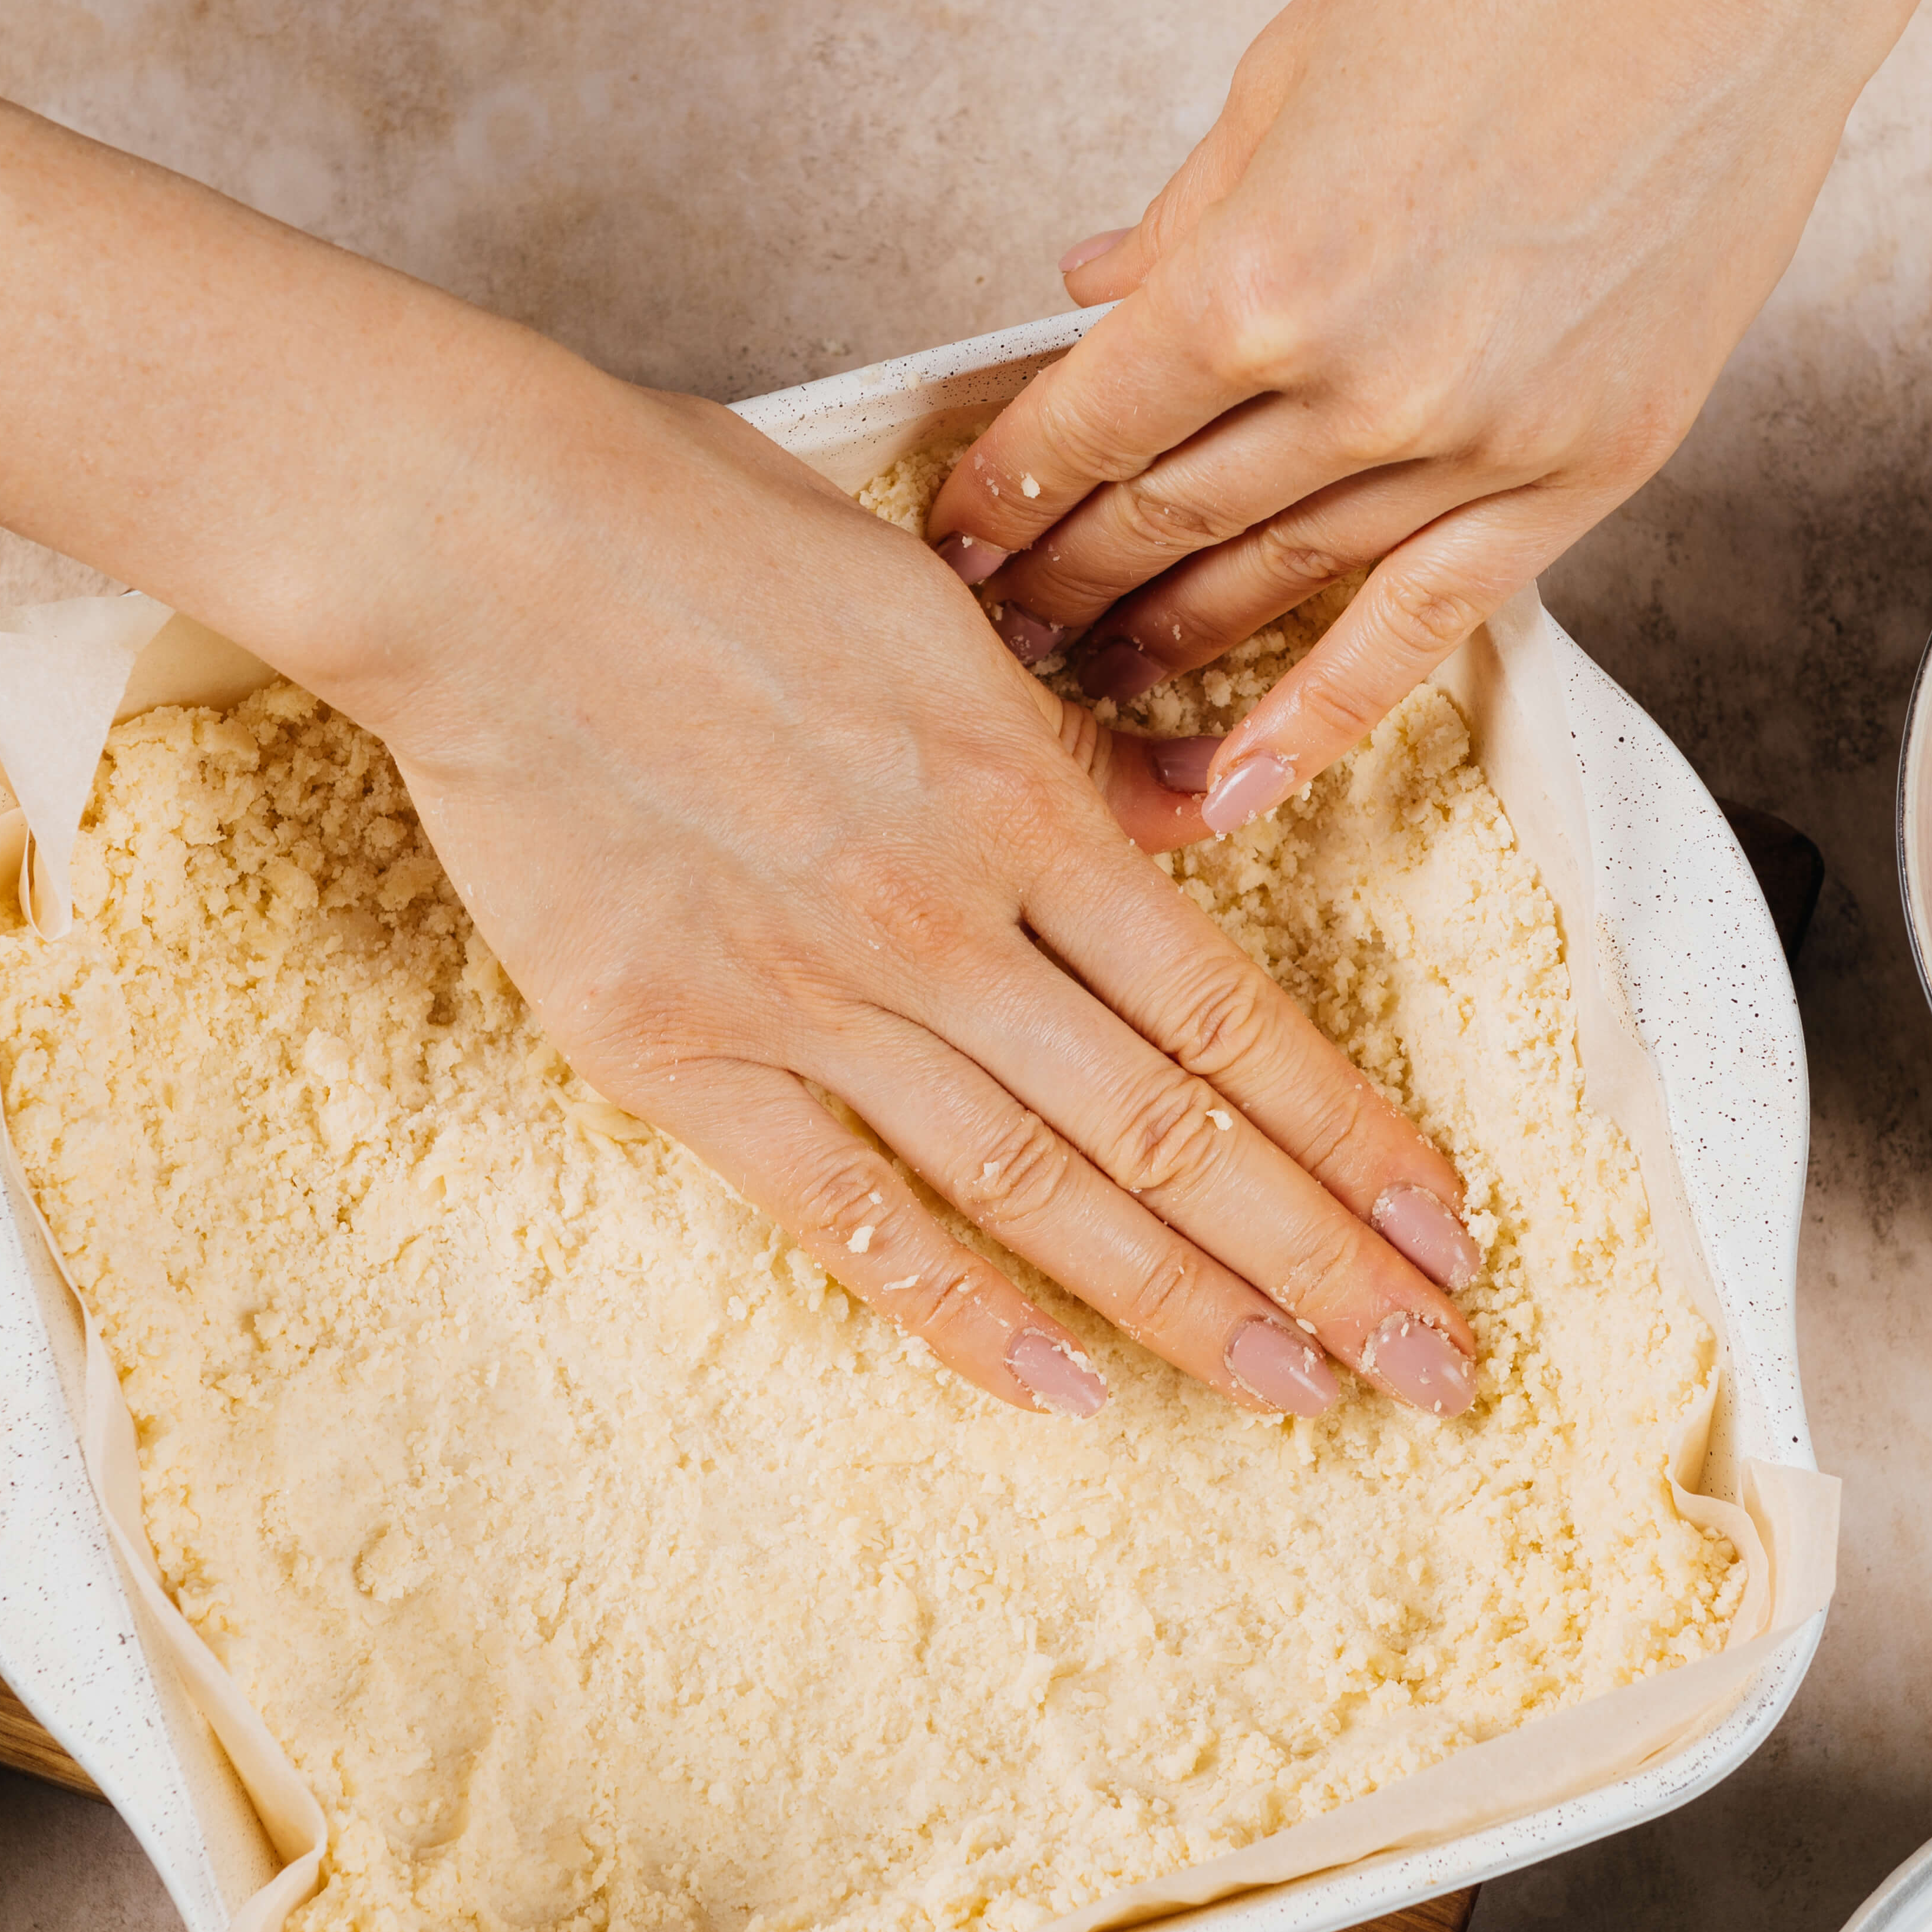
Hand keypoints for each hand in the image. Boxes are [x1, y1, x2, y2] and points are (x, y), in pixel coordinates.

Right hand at [325, 366, 1487, 1420]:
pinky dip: (961, 1317)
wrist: (486, 549)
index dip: (1351, 1137)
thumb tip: (1161, 830)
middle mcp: (943, 920)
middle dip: (1321, 1263)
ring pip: (1040, 1191)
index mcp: (1018, 798)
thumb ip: (1051, 747)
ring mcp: (811, 997)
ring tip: (1301, 1397)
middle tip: (1431, 1370)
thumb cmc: (706, 534)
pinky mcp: (681, 1054)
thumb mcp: (935, 608)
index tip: (1445, 1230)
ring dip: (1186, 1307)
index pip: (1231, 1011)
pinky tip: (1065, 1393)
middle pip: (1173, 1127)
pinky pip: (846, 1218)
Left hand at [927, 0, 1931, 835]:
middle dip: (1064, 579)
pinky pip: (1427, 627)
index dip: (1005, 492)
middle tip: (1005, 623)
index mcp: (1263, 269)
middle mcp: (1361, 382)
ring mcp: (1479, 441)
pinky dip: (1327, 711)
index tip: (959, 533)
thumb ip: (1190, 211)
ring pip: (1277, 582)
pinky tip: (1245, 775)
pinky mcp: (1585, 467)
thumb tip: (1099, 286)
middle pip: (1163, 519)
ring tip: (1098, 675)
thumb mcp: (1296, 62)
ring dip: (1169, 638)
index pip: (1087, 425)